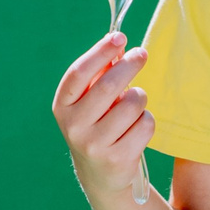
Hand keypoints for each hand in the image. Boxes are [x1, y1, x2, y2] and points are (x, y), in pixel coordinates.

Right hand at [54, 33, 154, 199]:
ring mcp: (94, 145)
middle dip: (129, 65)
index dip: (100, 52)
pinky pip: (145, 124)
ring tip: (133, 105)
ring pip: (132, 104)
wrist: (100, 173)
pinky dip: (146, 120)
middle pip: (108, 86)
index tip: (119, 36)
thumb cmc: (98, 124)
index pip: (79, 73)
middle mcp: (74, 126)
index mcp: (62, 106)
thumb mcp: (90, 100)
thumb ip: (101, 73)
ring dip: (139, 97)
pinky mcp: (118, 159)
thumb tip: (118, 44)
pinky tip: (136, 128)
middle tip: (141, 54)